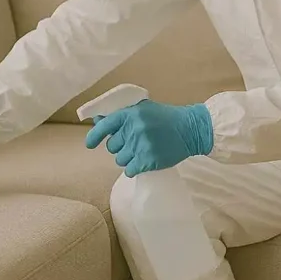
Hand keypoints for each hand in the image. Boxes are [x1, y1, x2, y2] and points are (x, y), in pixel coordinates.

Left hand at [85, 100, 212, 176]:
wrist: (191, 129)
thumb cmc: (165, 118)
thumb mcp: (143, 109)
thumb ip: (121, 115)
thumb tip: (97, 120)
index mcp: (131, 114)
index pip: (104, 126)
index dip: (94, 136)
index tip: (89, 144)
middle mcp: (134, 129)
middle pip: (112, 147)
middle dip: (121, 146)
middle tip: (135, 142)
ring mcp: (141, 145)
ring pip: (120, 160)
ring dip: (129, 158)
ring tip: (143, 150)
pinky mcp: (149, 160)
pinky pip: (130, 170)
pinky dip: (135, 168)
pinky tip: (144, 161)